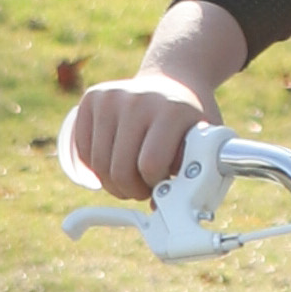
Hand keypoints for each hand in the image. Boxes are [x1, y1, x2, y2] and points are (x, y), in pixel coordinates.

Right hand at [66, 6, 247, 209]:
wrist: (174, 81)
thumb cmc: (191, 121)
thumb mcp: (206, 143)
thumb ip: (197, 176)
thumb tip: (169, 211)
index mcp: (172, 111)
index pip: (150, 165)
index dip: (155, 185)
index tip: (163, 184)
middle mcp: (139, 99)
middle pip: (120, 169)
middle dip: (131, 190)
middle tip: (143, 190)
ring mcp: (111, 96)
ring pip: (99, 164)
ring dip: (113, 183)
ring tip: (130, 178)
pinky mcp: (92, 98)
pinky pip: (84, 150)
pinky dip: (96, 167)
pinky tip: (114, 162)